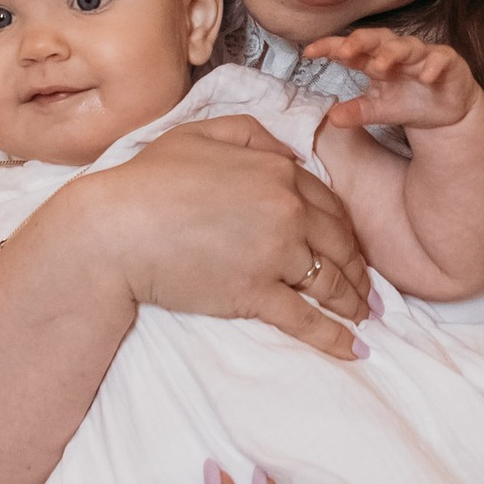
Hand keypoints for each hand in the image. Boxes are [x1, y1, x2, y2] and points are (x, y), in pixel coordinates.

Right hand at [94, 119, 371, 358]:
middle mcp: (287, 210)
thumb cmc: (149, 180)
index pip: (328, 203)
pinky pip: (306, 319)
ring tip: (364, 316)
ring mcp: (275, 254)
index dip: (344, 228)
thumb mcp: (201, 133)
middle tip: (367, 286)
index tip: (350, 245)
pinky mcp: (255, 293)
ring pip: (330, 281)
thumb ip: (252, 133)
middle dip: (358, 268)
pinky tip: (353, 349)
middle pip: (339, 243)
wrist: (116, 229)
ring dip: (353, 301)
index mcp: (278, 171)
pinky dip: (334, 337)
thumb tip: (289, 152)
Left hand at [302, 26, 477, 132]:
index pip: (349, 49)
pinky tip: (425, 77)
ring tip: (380, 66)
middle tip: (345, 51)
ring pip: (407, 46)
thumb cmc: (407, 101)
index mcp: (375, 59)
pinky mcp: (447, 61)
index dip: (329, 47)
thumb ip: (357, 112)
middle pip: (377, 38)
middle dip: (361, 42)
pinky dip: (432, 65)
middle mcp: (397, 52)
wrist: (445, 112)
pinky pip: (440, 58)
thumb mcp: (379, 110)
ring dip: (393, 53)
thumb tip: (331, 118)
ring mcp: (423, 54)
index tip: (308, 52)